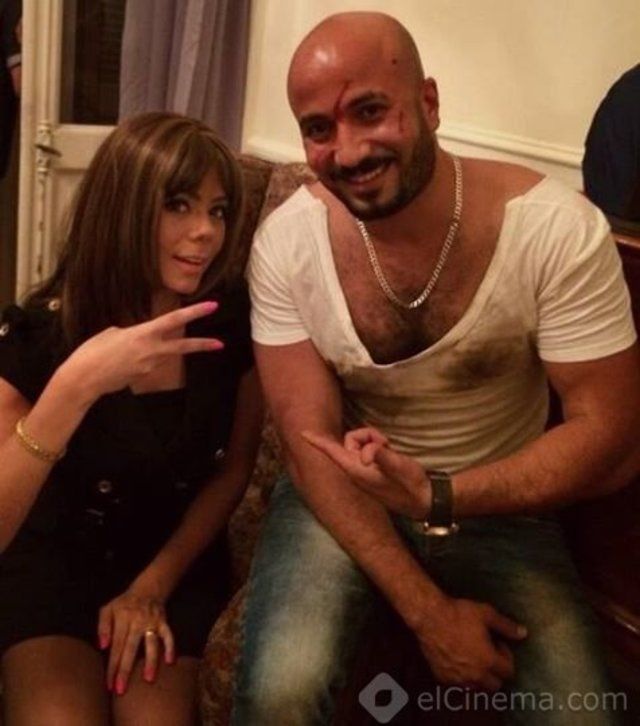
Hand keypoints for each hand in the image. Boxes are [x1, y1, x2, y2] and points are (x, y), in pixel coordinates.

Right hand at [62, 301, 222, 399]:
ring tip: (123, 353)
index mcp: (143, 333)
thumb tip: (140, 339)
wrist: (83, 378)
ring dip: (156, 351)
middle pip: (183, 346)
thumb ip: (133, 333)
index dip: (195, 312)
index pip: (174, 320)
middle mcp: (151, 350)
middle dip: (202, 344)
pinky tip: (120, 363)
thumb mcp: (112, 332)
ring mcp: (149, 365)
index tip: (212, 306)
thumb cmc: (92, 351)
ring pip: (162, 355)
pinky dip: (140, 360)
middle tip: (220, 343)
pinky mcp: (143, 377)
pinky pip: (147, 364)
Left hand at [98, 587, 174, 694]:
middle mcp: (138, 621)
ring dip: (150, 661)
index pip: (116, 646)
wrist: (147, 589)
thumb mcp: (108, 609)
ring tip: (148, 679)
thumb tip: (103, 646)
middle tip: (121, 689)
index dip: (112, 666)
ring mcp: (152, 622)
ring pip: (152, 643)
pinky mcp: (163, 622)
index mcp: (122, 619)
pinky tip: (170, 661)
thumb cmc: (124, 604)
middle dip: (125, 669)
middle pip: (131, 648)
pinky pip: (169, 635)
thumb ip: (103, 626)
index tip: (109, 684)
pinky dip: (170, 647)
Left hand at [302, 427, 429, 517]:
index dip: (318, 442)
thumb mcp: (398, 467)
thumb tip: (367, 452)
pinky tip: (390, 454)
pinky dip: (379, 446)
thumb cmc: (410, 484)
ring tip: (389, 450)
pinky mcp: (372, 469)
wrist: (424, 499)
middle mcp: (356, 470)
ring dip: (375, 440)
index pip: (332, 452)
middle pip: (349, 440)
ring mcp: (364, 470)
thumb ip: (381, 456)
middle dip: (366, 435)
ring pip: (361, 443)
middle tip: (385, 444)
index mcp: (357, 470)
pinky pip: (369, 449)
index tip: (302, 432)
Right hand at [416, 596, 526, 690]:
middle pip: (494, 685)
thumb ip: (506, 626)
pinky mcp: (442, 676)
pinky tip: (458, 659)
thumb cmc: (459, 613)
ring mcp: (458, 678)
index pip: (508, 671)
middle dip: (496, 672)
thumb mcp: (486, 614)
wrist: (430, 617)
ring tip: (474, 659)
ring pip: (476, 687)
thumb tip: (523, 633)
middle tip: (489, 655)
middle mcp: (475, 674)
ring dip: (480, 677)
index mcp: (488, 660)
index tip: (498, 644)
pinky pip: (457, 684)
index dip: (507, 657)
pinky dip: (461, 677)